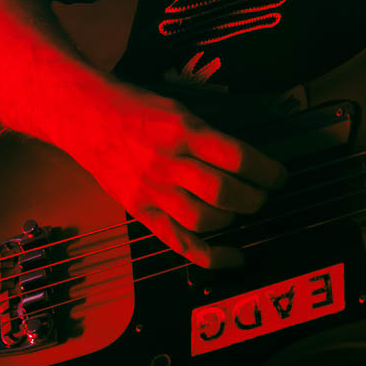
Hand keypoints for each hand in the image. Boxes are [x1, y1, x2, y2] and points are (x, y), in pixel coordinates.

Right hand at [76, 80, 287, 267]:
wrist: (85, 118)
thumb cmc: (135, 108)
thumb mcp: (178, 108)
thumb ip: (210, 135)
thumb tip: (250, 159)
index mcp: (180, 131)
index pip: (236, 157)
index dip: (266, 170)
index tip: (280, 175)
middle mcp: (166, 164)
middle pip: (223, 192)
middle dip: (255, 197)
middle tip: (265, 193)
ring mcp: (151, 192)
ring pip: (204, 219)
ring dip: (234, 219)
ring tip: (244, 209)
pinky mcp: (140, 213)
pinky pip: (178, 243)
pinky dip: (211, 256)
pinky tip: (235, 257)